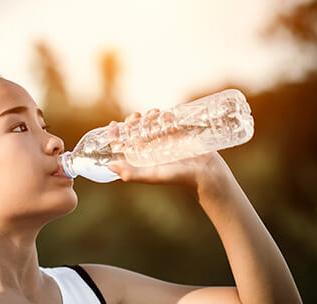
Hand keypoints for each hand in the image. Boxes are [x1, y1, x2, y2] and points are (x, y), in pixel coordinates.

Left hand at [107, 110, 232, 198]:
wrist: (206, 175)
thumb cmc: (178, 178)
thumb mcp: (153, 176)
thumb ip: (132, 173)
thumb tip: (110, 166)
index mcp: (141, 159)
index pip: (124, 144)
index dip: (116, 134)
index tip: (114, 124)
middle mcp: (151, 150)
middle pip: (136, 132)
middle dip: (133, 121)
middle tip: (136, 116)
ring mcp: (165, 141)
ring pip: (151, 125)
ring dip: (149, 117)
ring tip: (153, 113)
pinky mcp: (179, 135)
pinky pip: (168, 122)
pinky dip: (165, 116)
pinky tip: (165, 114)